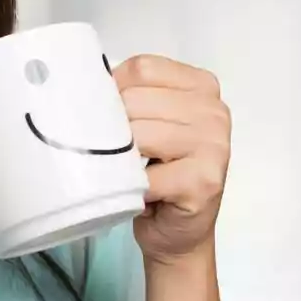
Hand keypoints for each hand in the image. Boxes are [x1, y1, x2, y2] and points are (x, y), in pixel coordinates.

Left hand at [113, 54, 230, 265]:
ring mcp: (214, 146)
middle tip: (112, 151)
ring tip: (123, 170)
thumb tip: (86, 85)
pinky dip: (129, 185)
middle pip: (136, 100)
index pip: (143, 68)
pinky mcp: (204, 181)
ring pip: (138, 135)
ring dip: (119, 158)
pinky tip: (134, 190)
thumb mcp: (151, 122)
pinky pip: (145, 175)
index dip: (112, 88)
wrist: (180, 232)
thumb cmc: (160, 173)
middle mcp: (214, 112)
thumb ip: (133, 97)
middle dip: (112, 126)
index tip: (101, 111)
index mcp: (202, 87)